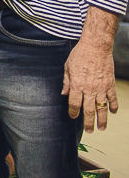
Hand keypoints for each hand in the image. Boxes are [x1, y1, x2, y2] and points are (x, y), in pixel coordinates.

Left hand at [63, 16, 120, 131]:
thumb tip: (64, 93)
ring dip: (102, 119)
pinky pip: (112, 98)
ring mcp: (101, 88)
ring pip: (102, 108)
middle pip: (88, 110)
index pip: (74, 104)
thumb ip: (66, 82)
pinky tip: (112, 112)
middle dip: (88, 122)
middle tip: (90, 131)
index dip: (73, 112)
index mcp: (77, 85)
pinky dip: (113, 106)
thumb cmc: (79, 55)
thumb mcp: (67, 67)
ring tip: (101, 128)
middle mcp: (89, 89)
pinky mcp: (110, 84)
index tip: (73, 117)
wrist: (96, 46)